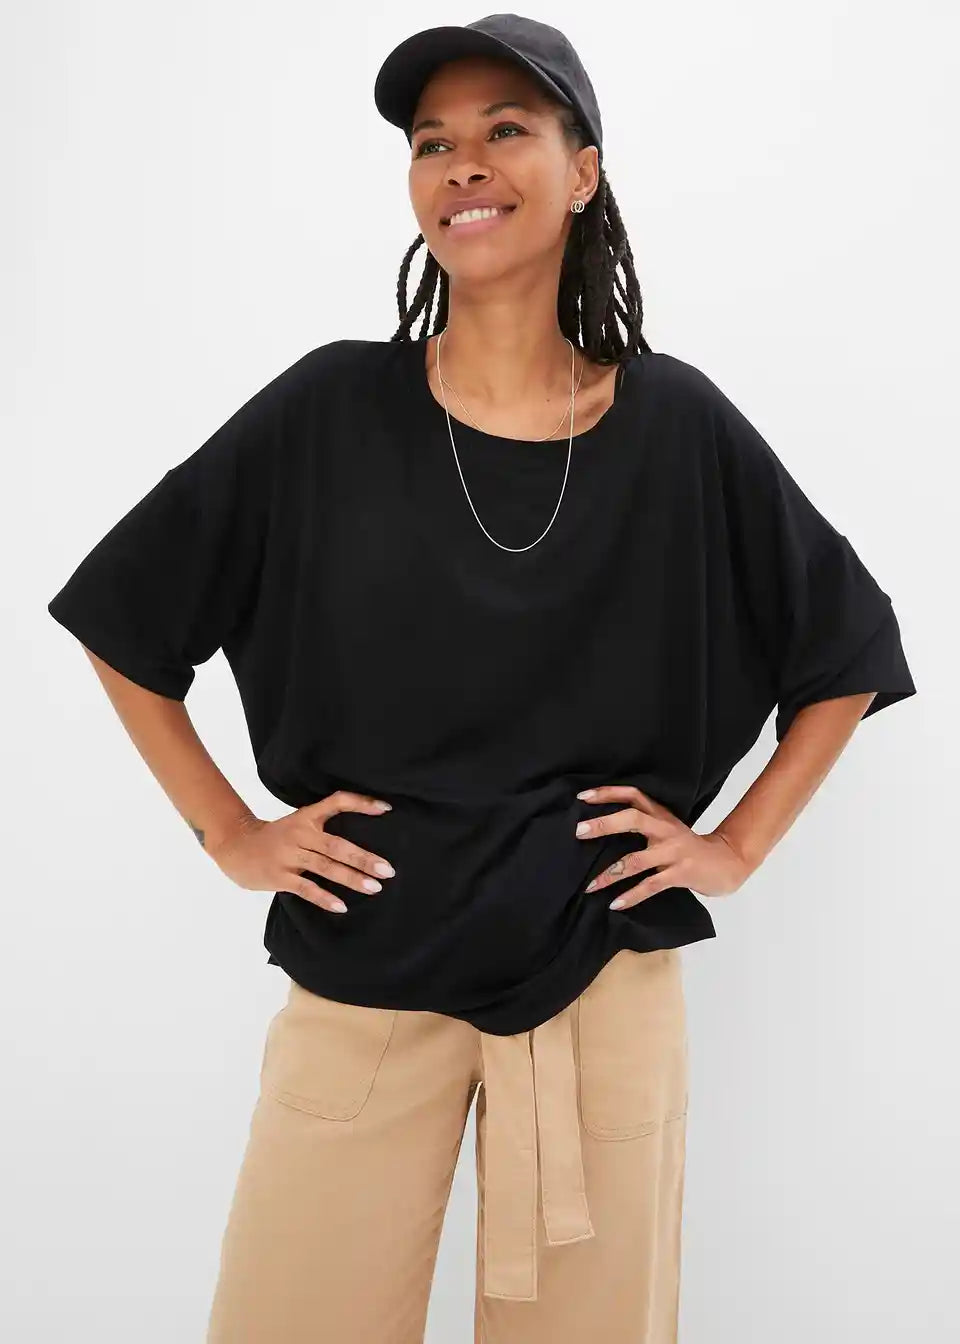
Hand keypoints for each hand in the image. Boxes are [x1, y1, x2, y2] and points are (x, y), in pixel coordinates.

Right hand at [207, 790, 396, 913]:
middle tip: (388, 870)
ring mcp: (289, 855)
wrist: (234, 846)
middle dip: (364, 858)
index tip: (386, 809)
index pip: (337, 802)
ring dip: (352, 879)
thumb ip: (322, 829)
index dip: (362, 803)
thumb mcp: (298, 824)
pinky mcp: (279, 876)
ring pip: (326, 867)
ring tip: (375, 888)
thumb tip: (361, 843)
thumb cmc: (274, 838)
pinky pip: (306, 888)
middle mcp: (300, 833)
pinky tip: (342, 907)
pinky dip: (325, 898)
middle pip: (337, 845)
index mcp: (306, 817)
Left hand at [575, 785, 753, 908]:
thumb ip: (642, 823)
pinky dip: (631, 896)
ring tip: (589, 886)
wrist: (727, 863)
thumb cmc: (688, 847)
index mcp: (660, 815)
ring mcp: (673, 851)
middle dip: (604, 824)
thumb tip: (601, 827)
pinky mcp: (680, 873)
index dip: (608, 793)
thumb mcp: (667, 828)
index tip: (582, 797)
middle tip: (579, 831)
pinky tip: (615, 904)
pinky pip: (651, 885)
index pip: (633, 795)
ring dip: (610, 874)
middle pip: (632, 819)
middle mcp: (665, 829)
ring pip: (636, 859)